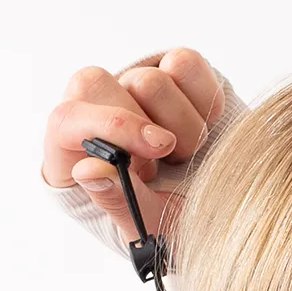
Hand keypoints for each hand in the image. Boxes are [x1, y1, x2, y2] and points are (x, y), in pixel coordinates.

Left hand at [41, 47, 230, 243]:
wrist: (224, 215)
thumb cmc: (172, 225)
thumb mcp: (146, 226)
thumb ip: (116, 199)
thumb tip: (87, 169)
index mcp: (71, 152)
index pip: (67, 118)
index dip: (111, 127)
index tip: (158, 149)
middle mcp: (96, 112)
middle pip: (99, 83)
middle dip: (144, 127)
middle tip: (164, 161)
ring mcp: (132, 89)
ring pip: (150, 77)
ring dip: (183, 124)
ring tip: (184, 155)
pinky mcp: (172, 75)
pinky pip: (186, 64)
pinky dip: (205, 99)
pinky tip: (205, 128)